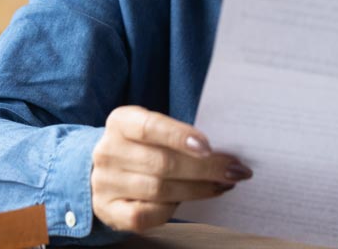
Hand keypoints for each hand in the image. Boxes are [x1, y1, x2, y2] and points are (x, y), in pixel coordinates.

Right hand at [91, 105, 252, 232]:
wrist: (103, 171)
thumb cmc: (143, 146)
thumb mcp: (154, 131)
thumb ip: (179, 136)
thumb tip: (223, 152)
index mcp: (121, 122)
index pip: (150, 127)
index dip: (180, 136)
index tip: (209, 147)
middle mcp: (109, 151)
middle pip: (162, 163)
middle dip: (204, 169)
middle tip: (235, 171)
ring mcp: (106, 183)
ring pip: (159, 190)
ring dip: (197, 189)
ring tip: (223, 185)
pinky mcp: (108, 210)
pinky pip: (145, 215)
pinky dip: (171, 210)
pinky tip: (190, 201)